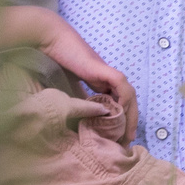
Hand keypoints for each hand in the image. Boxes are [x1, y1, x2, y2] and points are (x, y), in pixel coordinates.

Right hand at [38, 19, 138, 134]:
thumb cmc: (58, 62)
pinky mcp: (104, 70)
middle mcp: (109, 80)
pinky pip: (121, 85)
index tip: (119, 139)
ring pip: (129, 95)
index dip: (122, 121)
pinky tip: (120, 111)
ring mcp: (108, 74)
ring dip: (131, 114)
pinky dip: (124, 98)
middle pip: (129, 102)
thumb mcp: (69, 89)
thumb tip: (81, 122)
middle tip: (127, 141)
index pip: (120, 104)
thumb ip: (78, 102)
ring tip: (127, 132)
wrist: (53, 43)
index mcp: (102, 84)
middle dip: (130, 122)